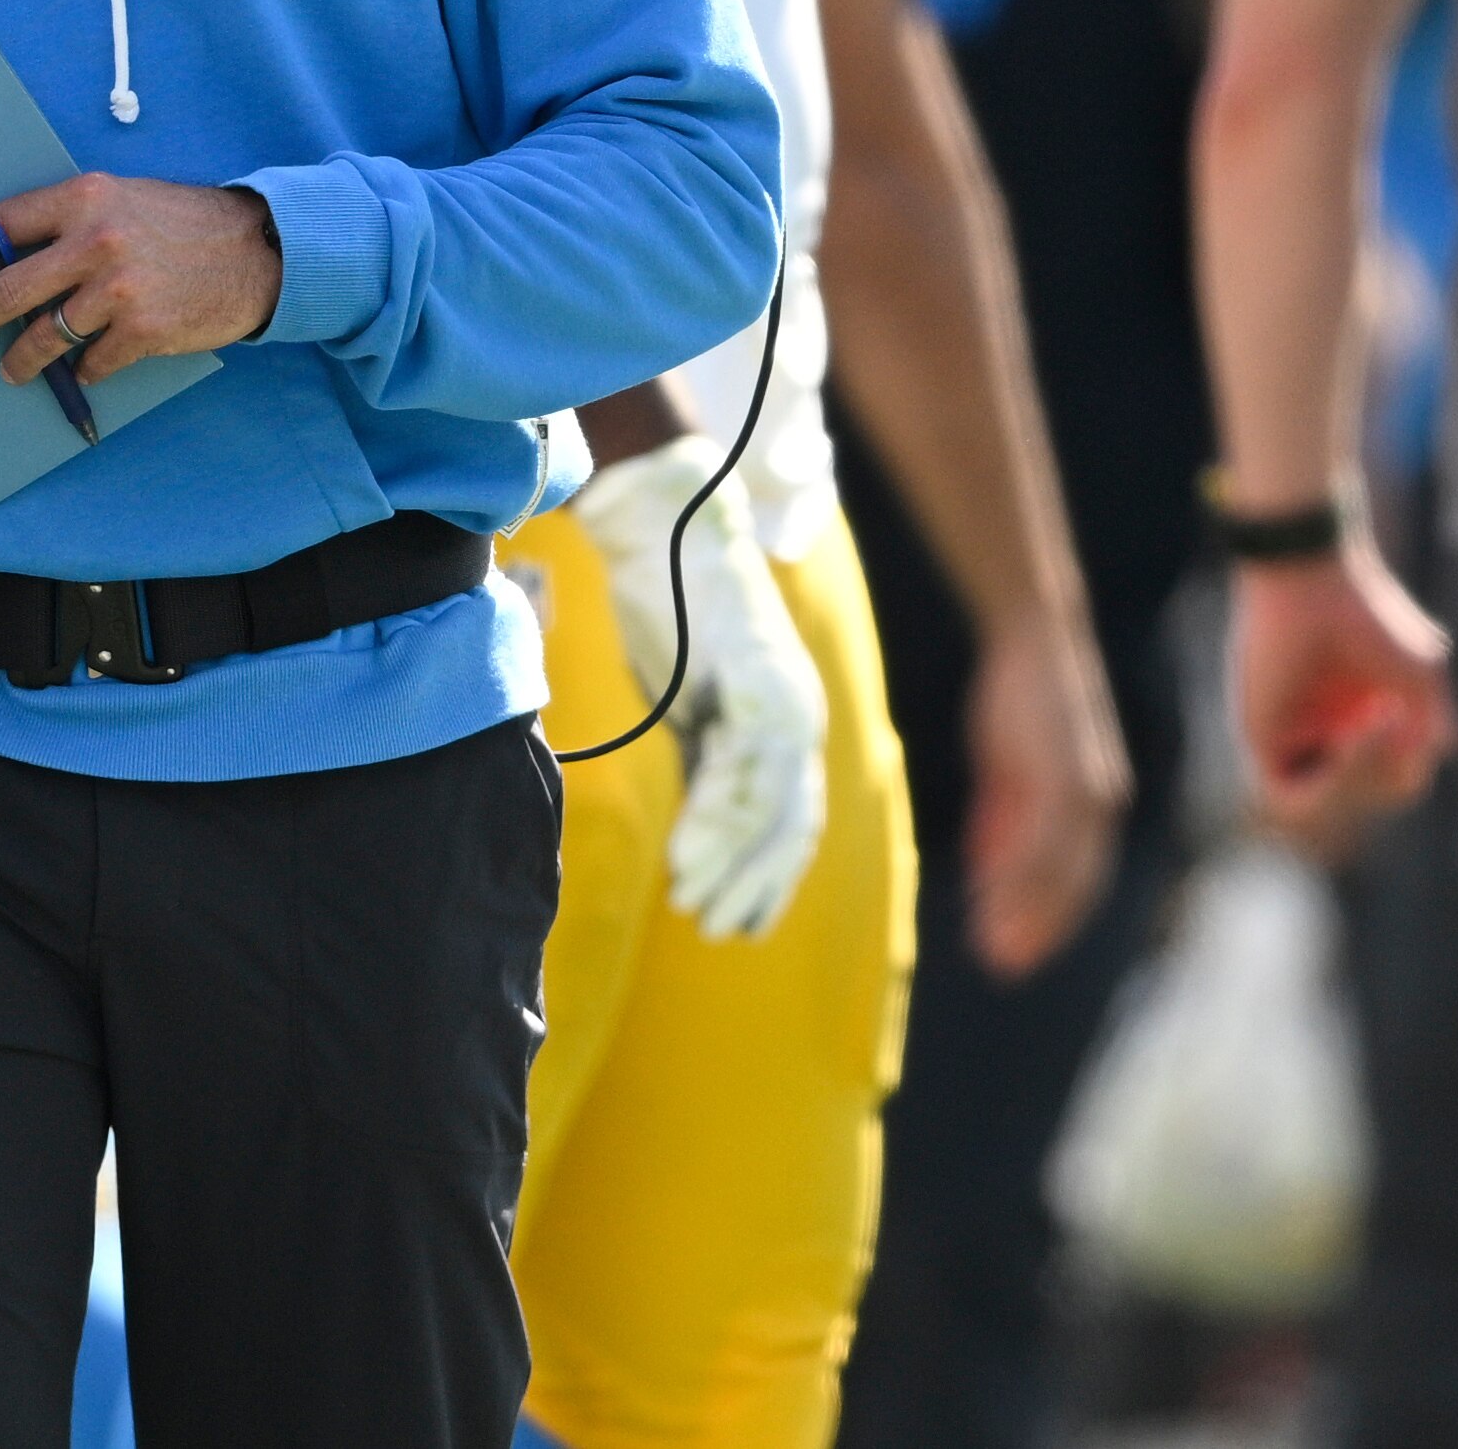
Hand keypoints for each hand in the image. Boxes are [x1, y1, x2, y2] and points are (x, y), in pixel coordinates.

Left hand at [0, 174, 277, 385]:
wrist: (259, 251)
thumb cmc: (186, 221)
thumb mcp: (124, 199)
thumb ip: (71, 221)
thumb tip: (10, 253)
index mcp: (85, 198)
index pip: (0, 223)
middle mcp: (96, 240)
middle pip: (10, 289)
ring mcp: (119, 289)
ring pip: (46, 335)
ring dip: (23, 359)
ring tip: (12, 369)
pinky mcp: (143, 331)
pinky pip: (92, 361)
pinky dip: (85, 370)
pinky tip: (84, 369)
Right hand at [569, 444, 829, 938]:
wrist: (657, 525)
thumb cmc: (665, 607)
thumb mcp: (687, 701)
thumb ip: (702, 753)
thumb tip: (692, 823)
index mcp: (786, 719)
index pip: (790, 819)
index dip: (766, 876)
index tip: (738, 924)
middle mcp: (800, 714)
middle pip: (792, 825)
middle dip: (756, 885)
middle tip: (717, 931)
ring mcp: (785, 700)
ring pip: (771, 810)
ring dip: (731, 867)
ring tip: (693, 908)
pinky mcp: (759, 683)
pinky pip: (742, 774)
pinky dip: (717, 828)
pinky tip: (685, 863)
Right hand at [963, 608, 1131, 976]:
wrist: (1036, 636)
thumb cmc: (1023, 697)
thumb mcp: (1013, 765)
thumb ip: (1007, 814)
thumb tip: (988, 861)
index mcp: (1096, 803)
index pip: (1081, 879)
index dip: (1052, 919)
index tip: (1020, 952)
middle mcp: (1102, 804)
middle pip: (1075, 888)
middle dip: (1039, 931)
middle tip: (1004, 967)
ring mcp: (1087, 793)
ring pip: (1058, 874)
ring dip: (1024, 914)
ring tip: (991, 946)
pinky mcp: (1065, 778)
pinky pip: (1040, 843)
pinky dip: (1016, 876)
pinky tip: (988, 896)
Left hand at [1228, 539, 1453, 862]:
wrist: (1312, 576)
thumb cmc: (1366, 614)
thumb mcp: (1419, 676)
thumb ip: (1430, 728)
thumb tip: (1430, 759)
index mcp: (1357, 721)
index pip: (1388, 782)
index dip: (1406, 768)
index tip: (1408, 716)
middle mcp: (1322, 734)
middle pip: (1365, 796)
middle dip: (1390, 773)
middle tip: (1395, 715)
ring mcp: (1290, 738)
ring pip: (1330, 804)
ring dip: (1365, 778)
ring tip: (1380, 720)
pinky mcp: (1258, 737)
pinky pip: (1289, 795)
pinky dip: (1332, 782)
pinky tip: (1352, 736)